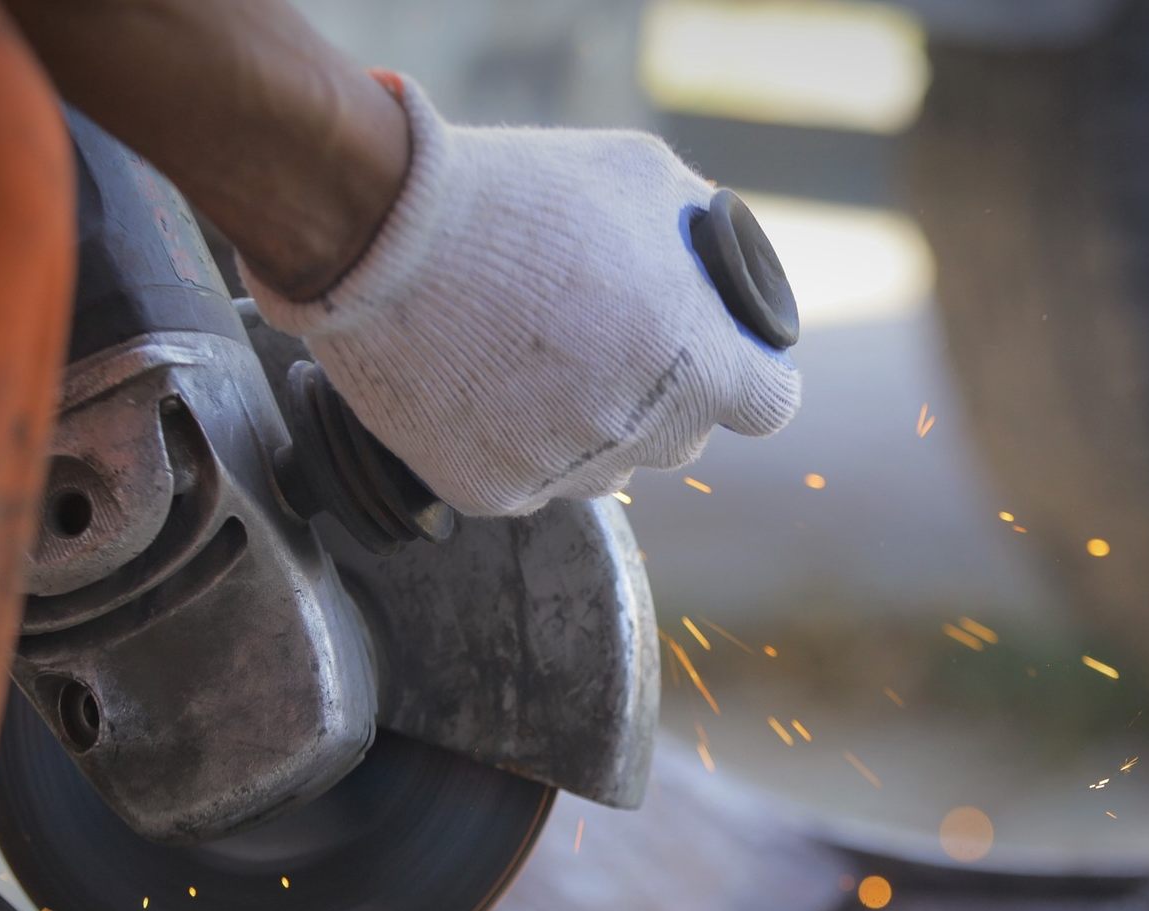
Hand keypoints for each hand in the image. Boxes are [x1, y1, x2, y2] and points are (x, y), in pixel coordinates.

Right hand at [242, 76, 801, 516]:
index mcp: (697, 364)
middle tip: (604, 335)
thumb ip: (700, 237)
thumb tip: (721, 265)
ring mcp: (565, 472)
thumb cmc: (519, 196)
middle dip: (661, 394)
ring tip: (531, 352)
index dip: (748, 377)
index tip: (723, 359)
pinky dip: (517, 440)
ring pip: (607, 464)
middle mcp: (641, 434)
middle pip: (682, 437)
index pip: (769, 406)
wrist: (380, 232)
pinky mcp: (493, 492)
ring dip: (592, 423)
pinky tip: (483, 381)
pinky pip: (531, 478)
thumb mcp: (641, 179)